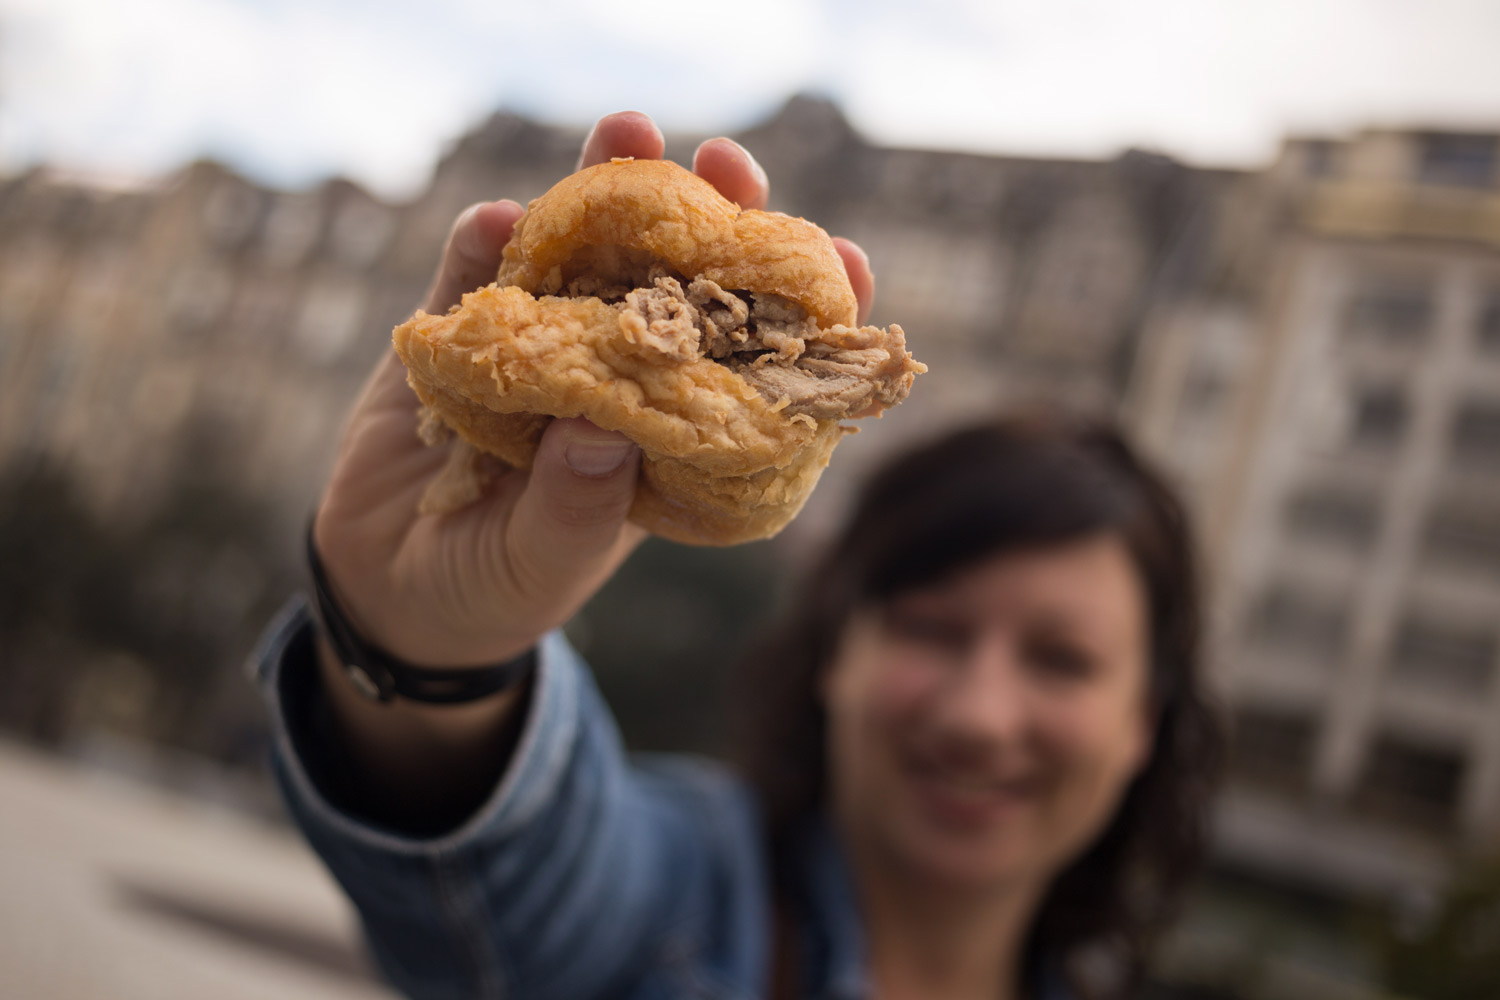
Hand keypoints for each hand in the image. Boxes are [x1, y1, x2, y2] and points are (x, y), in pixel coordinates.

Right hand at [312, 111, 874, 669]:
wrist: (391, 590)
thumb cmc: (492, 589)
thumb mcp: (541, 563)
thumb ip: (574, 505)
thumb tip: (603, 428)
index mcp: (665, 432)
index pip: (746, 361)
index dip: (797, 310)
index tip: (845, 260)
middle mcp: (612, 375)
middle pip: (670, 280)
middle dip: (703, 214)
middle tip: (727, 163)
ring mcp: (536, 346)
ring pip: (577, 254)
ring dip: (597, 190)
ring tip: (626, 134)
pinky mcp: (457, 336)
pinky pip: (470, 278)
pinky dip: (481, 243)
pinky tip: (495, 219)